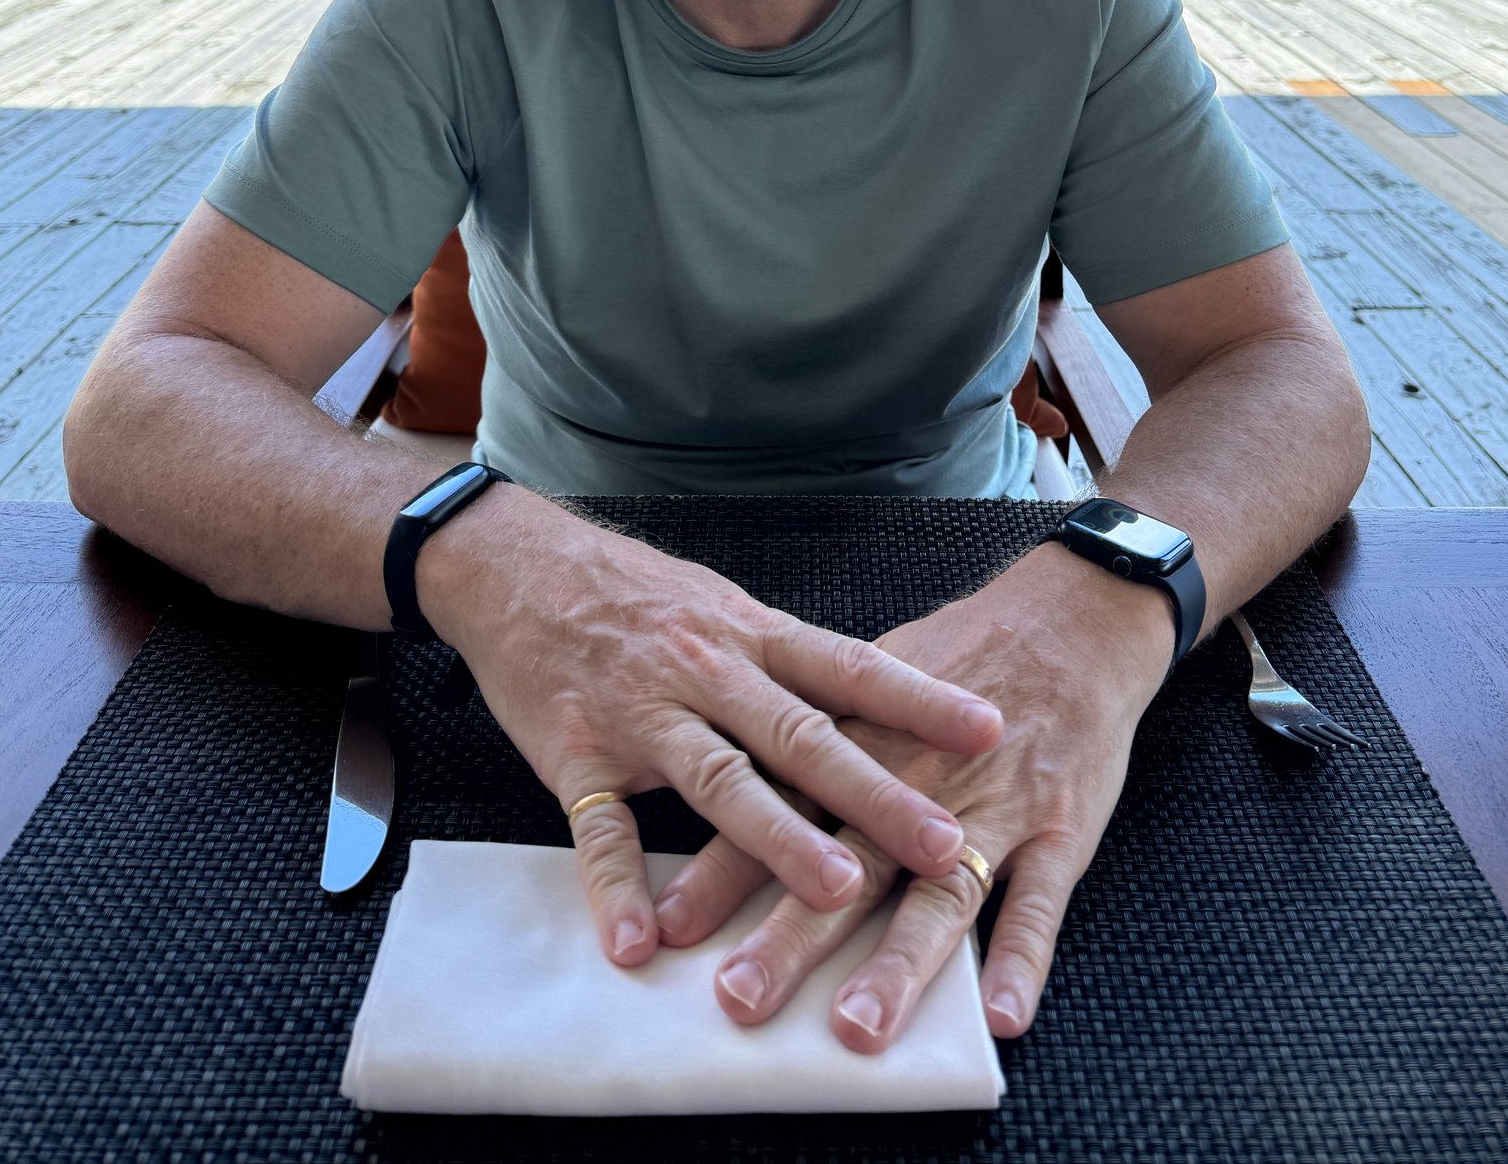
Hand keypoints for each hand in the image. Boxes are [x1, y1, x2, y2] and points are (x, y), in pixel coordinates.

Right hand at [419, 491, 1004, 967]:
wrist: (516, 563)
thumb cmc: (631, 591)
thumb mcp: (721, 605)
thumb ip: (784, 661)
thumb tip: (866, 703)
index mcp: (752, 633)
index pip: (852, 665)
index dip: (922, 698)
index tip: (990, 729)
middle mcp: (708, 668)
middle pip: (803, 734)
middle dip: (877, 793)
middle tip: (945, 843)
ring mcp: (641, 712)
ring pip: (720, 779)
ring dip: (779, 840)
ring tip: (835, 892)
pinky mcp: (575, 753)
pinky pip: (597, 829)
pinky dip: (616, 888)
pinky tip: (639, 944)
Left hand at [647, 542, 1174, 1052]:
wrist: (1069, 618)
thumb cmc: (966, 651)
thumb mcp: (875, 676)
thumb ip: (812, 735)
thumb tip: (732, 775)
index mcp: (864, 742)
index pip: (782, 809)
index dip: (727, 866)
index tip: (671, 925)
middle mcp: (918, 780)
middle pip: (849, 864)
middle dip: (793, 935)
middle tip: (739, 998)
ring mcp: (992, 807)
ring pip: (939, 894)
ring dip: (898, 964)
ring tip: (858, 1027)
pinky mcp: (1059, 827)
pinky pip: (1042, 901)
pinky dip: (1025, 957)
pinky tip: (1003, 1016)